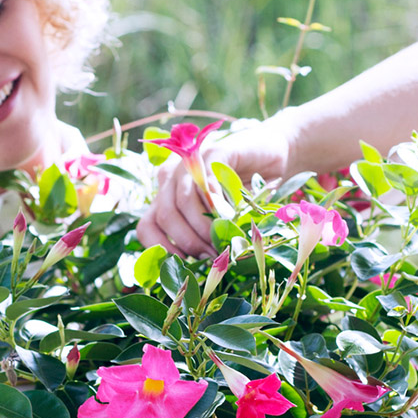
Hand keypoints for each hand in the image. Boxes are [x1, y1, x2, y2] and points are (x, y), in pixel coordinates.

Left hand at [136, 118, 291, 258]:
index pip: (147, 226)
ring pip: (182, 202)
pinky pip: (206, 183)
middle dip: (188, 242)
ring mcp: (189, 163)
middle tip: (211, 255)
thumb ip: (202, 238)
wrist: (271, 160)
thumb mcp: (218, 222)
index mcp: (165, 198)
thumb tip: (198, 264)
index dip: (161, 249)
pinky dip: (217, 205)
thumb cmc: (243, 198)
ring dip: (203, 228)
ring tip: (222, 240)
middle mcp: (170, 180)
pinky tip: (230, 217)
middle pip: (164, 216)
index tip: (184, 264)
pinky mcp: (212, 152)